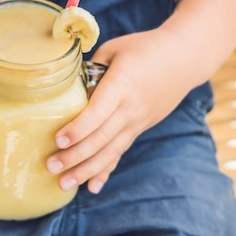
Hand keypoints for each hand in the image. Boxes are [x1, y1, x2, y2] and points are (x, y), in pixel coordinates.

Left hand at [47, 28, 195, 193]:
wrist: (185, 58)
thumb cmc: (145, 48)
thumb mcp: (115, 49)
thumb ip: (91, 68)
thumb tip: (68, 87)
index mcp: (122, 85)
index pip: (98, 112)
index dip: (78, 129)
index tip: (57, 140)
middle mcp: (130, 108)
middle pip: (101, 138)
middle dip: (75, 156)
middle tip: (50, 167)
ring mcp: (137, 122)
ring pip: (110, 152)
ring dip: (86, 171)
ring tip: (64, 185)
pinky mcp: (139, 128)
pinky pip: (120, 152)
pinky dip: (106, 170)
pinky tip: (92, 187)